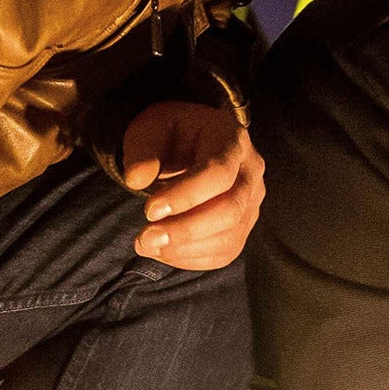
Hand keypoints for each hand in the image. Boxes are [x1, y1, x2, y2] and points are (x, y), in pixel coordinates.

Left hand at [121, 100, 264, 269]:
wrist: (186, 144)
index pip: (218, 174)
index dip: (186, 196)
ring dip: (185, 249)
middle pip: (229, 211)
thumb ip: (142, 151)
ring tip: (147, 245)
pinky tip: (163, 252)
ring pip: (229, 238)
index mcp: (232, 140)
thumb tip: (136, 179)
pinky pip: (225, 253)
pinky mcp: (244, 226)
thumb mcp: (150, 130)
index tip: (150, 210)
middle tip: (145, 238)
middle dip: (185, 231)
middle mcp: (251, 172)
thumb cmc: (169, 135)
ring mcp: (252, 202)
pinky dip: (192, 259)